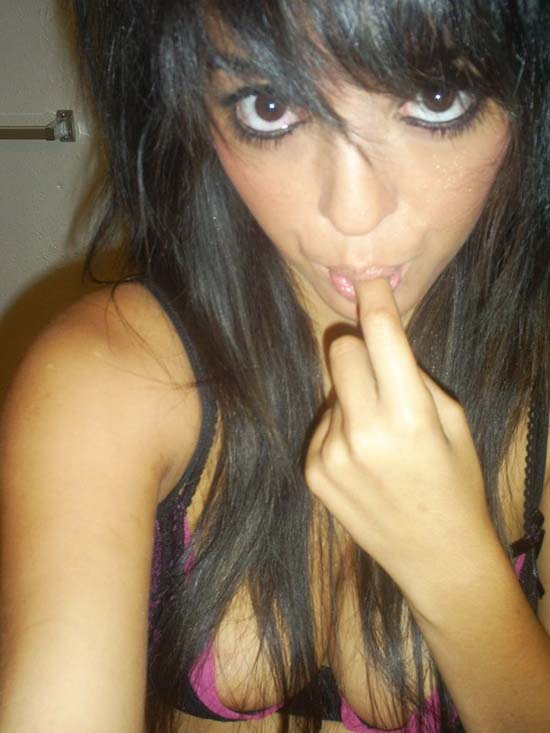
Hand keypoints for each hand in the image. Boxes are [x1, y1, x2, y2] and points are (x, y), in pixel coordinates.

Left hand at [305, 278, 492, 595]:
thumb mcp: (454, 423)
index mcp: (410, 416)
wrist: (437, 558)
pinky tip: (362, 461)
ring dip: (352, 398)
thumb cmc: (456, 484)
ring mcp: (332, 455)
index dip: (375, 301)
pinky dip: (340, 430)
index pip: (381, 336)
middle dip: (358, 350)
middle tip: (380, 371)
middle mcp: (364, 432)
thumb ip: (413, 377)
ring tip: (379, 439)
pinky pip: (321, 424)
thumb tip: (377, 339)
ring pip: (331, 389)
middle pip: (339, 350)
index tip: (369, 281)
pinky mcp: (313, 472)